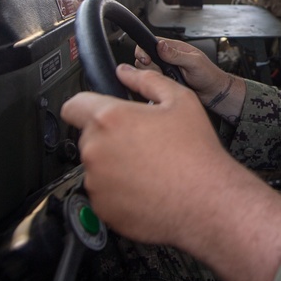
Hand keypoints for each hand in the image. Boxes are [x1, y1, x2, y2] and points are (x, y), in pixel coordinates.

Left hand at [61, 63, 280, 280]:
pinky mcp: (102, 208)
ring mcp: (96, 182)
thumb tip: (126, 72)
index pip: (73, 105)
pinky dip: (118, 190)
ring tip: (147, 165)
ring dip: (113, 164)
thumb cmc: (196, 153)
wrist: (207, 200)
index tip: (97, 111)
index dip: (86, 105)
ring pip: (96, 166)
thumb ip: (146, 81)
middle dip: (109, 136)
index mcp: (111, 119)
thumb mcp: (180, 101)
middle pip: (88, 136)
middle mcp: (96, 150)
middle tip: (140, 140)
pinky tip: (146, 186)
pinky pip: (102, 193)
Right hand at [134, 38, 223, 93]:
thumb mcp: (194, 62)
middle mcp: (168, 57)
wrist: (213, 92)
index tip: (146, 59)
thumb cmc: (209, 74)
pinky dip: (157, 83)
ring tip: (170, 78)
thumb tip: (161, 45)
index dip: (144, 49)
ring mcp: (166, 69)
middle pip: (145, 56)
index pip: (152, 42)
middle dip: (148, 65)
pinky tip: (168, 84)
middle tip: (160, 71)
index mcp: (175, 47)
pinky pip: (153, 81)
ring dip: (154, 75)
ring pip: (147, 70)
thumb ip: (177, 54)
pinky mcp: (165, 80)